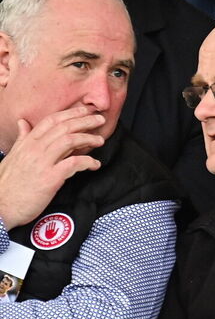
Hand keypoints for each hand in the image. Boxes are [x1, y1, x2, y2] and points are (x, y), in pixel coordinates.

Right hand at [0, 107, 104, 229]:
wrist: (0, 208)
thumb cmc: (7, 185)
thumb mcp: (12, 157)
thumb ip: (22, 139)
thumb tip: (23, 122)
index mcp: (26, 144)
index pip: (51, 120)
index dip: (71, 113)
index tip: (86, 110)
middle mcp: (34, 150)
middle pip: (64, 127)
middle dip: (85, 121)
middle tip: (100, 120)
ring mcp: (41, 163)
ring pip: (69, 140)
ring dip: (89, 138)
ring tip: (100, 140)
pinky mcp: (49, 179)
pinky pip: (73, 163)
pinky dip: (88, 161)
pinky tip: (95, 164)